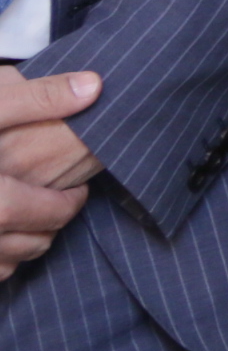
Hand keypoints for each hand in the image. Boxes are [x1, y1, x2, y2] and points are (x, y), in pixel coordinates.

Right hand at [0, 69, 99, 280]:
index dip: (63, 205)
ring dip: (26, 246)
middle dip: (49, 226)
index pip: (31, 211)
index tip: (77, 191)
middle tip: (64, 205)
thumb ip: (35, 98)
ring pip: (2, 264)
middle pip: (20, 244)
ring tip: (37, 220)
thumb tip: (94, 87)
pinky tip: (3, 235)